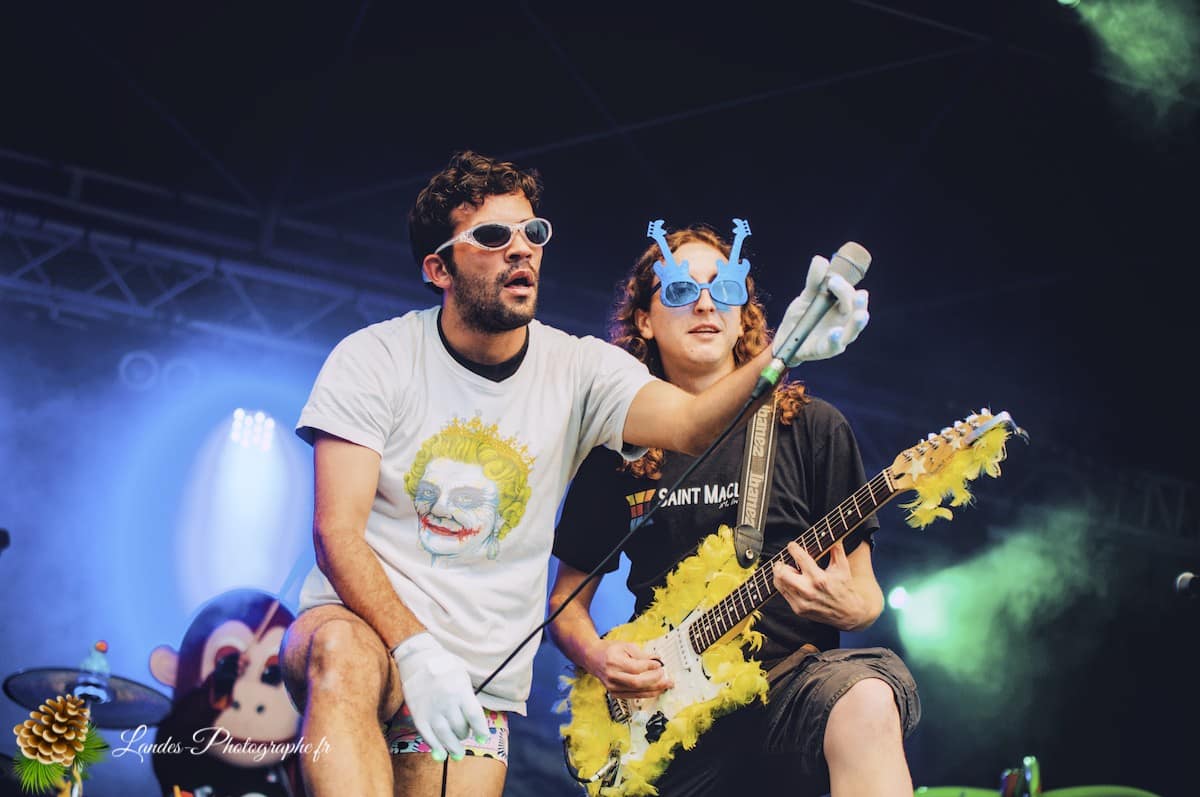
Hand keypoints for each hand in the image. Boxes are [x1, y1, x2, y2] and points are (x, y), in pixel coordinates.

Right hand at [391, 632, 489, 761]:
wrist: (417, 659)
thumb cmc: (444, 667)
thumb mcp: (462, 676)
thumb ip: (468, 698)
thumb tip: (474, 722)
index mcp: (460, 690)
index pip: (474, 715)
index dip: (481, 730)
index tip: (484, 738)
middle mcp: (446, 702)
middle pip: (460, 727)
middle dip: (465, 734)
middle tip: (465, 735)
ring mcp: (431, 710)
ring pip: (445, 736)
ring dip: (453, 747)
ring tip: (458, 754)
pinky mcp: (418, 715)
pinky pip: (428, 736)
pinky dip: (435, 747)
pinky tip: (441, 753)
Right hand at [587, 640, 672, 698]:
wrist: (593, 658)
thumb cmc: (610, 650)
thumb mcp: (626, 646)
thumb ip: (642, 654)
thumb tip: (658, 660)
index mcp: (614, 662)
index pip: (636, 668)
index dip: (650, 667)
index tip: (660, 664)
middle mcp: (612, 676)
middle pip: (638, 683)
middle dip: (655, 681)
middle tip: (667, 678)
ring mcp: (612, 687)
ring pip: (637, 692)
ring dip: (655, 689)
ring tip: (666, 685)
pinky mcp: (615, 694)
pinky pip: (634, 696)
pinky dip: (647, 693)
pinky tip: (656, 690)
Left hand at [772, 255, 869, 364]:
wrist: (785, 338)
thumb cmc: (801, 317)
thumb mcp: (805, 297)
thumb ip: (814, 282)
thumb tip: (821, 260)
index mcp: (842, 308)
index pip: (852, 297)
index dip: (846, 288)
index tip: (832, 280)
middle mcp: (844, 323)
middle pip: (857, 313)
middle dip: (859, 303)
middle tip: (858, 294)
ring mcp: (837, 338)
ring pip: (853, 331)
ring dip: (857, 323)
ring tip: (860, 315)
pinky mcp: (825, 350)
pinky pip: (833, 346)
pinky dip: (835, 340)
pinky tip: (834, 332)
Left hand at [772, 541, 871, 629]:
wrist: (848, 614)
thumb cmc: (845, 588)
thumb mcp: (843, 568)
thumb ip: (837, 550)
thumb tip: (833, 535)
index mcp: (820, 578)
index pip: (800, 558)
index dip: (793, 548)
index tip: (792, 546)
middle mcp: (809, 591)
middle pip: (782, 573)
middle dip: (780, 564)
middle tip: (784, 561)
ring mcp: (802, 602)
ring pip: (779, 583)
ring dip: (780, 574)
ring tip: (789, 572)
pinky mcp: (798, 609)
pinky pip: (783, 593)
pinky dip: (783, 585)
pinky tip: (791, 582)